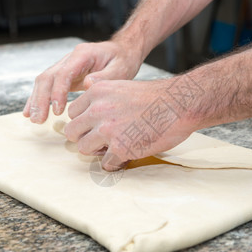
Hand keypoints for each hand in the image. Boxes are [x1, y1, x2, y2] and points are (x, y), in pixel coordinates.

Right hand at [23, 40, 142, 123]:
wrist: (122, 51)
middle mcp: (70, 58)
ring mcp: (65, 65)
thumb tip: (87, 84)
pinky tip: (31, 112)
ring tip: (34, 119)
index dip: (58, 92)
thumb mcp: (121, 68)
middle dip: (41, 99)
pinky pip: (48, 86)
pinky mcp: (65, 75)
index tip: (57, 110)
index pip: (64, 73)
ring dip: (36, 100)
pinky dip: (38, 98)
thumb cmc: (123, 60)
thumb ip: (105, 77)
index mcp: (83, 54)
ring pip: (44, 81)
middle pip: (48, 77)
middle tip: (39, 119)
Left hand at [64, 79, 194, 170]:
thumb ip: (104, 99)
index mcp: (97, 92)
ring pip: (83, 149)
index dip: (84, 122)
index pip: (73, 112)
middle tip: (101, 140)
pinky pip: (106, 164)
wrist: (179, 104)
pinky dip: (116, 163)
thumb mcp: (122, 87)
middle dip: (85, 137)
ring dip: (97, 152)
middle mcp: (97, 110)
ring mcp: (107, 130)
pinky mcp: (120, 148)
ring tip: (114, 147)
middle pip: (72, 132)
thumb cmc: (156, 97)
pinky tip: (128, 154)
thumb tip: (91, 118)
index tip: (96, 126)